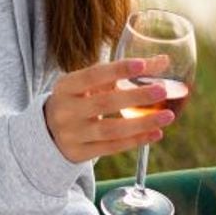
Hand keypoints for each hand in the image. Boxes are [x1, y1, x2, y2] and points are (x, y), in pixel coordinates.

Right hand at [43, 54, 175, 163]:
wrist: (48, 132)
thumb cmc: (78, 100)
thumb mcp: (90, 84)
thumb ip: (122, 73)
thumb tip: (163, 61)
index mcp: (66, 86)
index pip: (94, 75)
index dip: (118, 70)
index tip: (143, 65)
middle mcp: (66, 110)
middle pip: (104, 103)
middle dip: (135, 96)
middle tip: (162, 90)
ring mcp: (71, 134)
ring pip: (110, 130)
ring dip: (142, 123)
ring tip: (168, 116)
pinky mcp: (79, 153)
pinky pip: (111, 148)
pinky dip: (136, 141)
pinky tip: (156, 133)